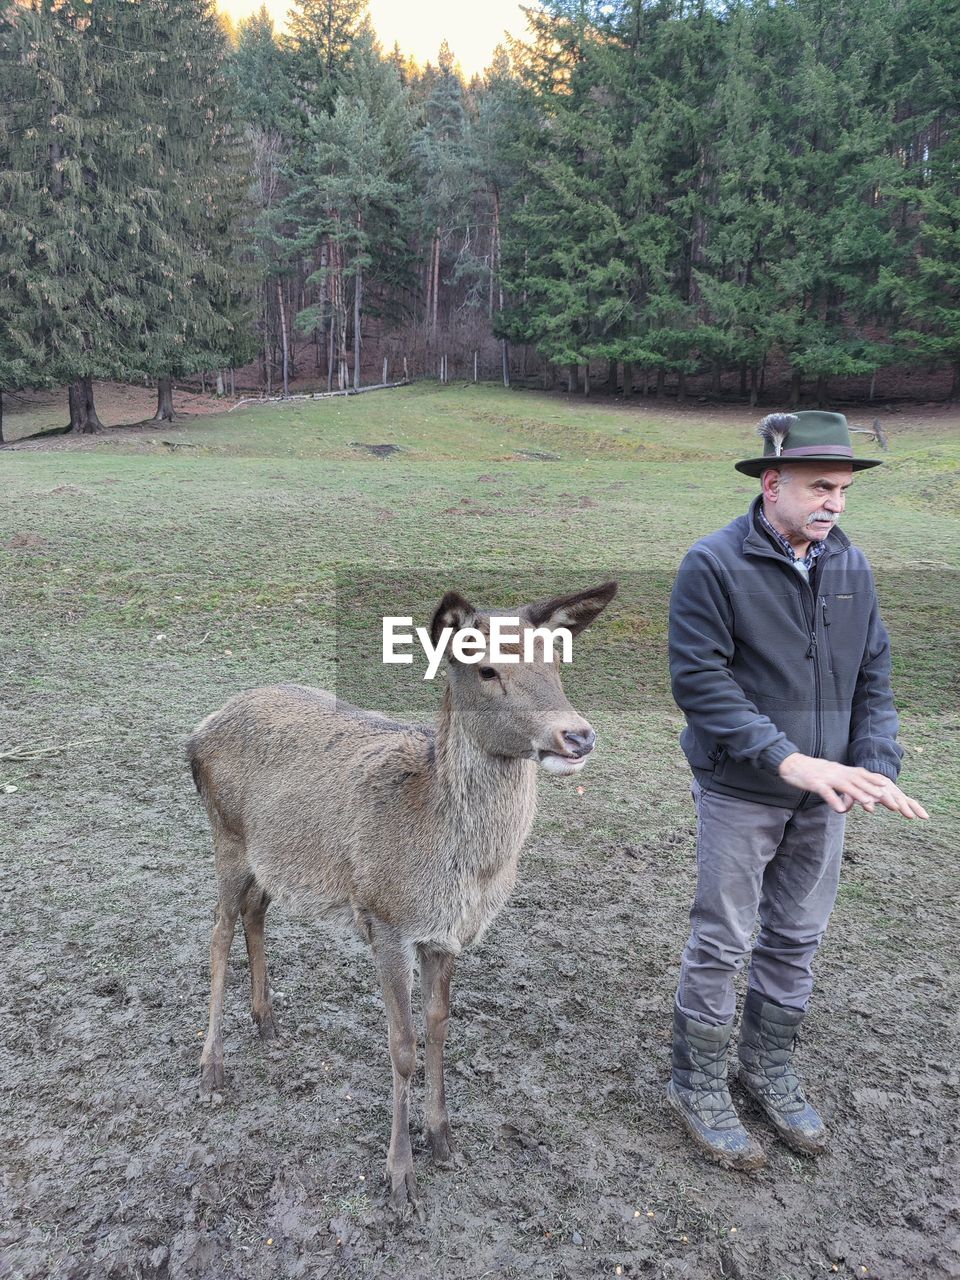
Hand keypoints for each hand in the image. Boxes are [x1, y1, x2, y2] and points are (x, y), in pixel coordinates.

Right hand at [777, 753, 928, 818]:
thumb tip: (848, 793)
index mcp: (840, 770)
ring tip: (870, 804)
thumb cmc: (809, 771)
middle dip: (872, 789)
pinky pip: (826, 793)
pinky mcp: (815, 783)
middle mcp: (836, 772)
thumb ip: (839, 782)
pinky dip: (834, 801)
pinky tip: (840, 810)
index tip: (887, 785)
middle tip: (886, 798)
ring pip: (845, 786)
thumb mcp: (827, 774)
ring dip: (858, 795)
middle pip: (857, 781)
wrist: (790, 763)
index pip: (860, 774)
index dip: (874, 779)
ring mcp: (826, 778)